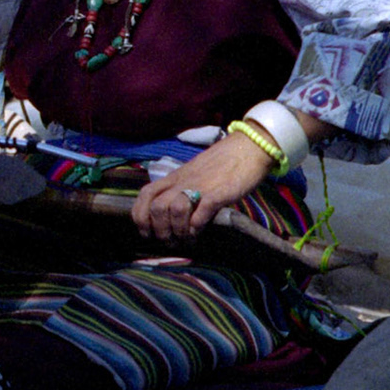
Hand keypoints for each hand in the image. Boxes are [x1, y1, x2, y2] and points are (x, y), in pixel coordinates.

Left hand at [131, 128, 275, 240]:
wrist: (248, 147)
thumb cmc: (222, 163)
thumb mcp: (194, 173)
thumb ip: (182, 188)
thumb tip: (173, 213)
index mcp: (175, 177)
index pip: (145, 194)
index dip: (140, 216)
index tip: (147, 232)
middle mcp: (183, 181)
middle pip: (157, 207)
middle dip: (159, 230)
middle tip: (170, 241)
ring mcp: (200, 186)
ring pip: (175, 211)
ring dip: (178, 231)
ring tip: (186, 239)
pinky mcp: (218, 193)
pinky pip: (200, 213)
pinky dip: (196, 227)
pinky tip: (199, 232)